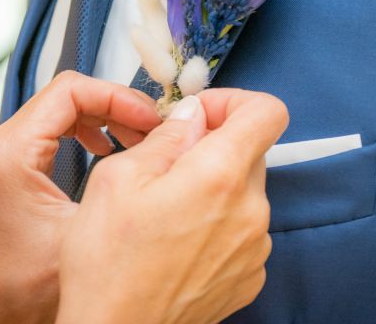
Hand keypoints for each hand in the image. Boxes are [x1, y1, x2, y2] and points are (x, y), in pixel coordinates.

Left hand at [0, 71, 160, 323]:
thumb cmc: (28, 287)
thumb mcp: (89, 230)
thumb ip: (128, 181)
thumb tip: (171, 143)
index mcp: (13, 153)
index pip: (71, 91)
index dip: (119, 98)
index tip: (150, 119)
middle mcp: (3, 145)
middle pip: (70, 94)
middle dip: (118, 105)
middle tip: (153, 129)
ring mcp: (6, 153)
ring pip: (66, 107)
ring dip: (108, 116)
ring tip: (140, 138)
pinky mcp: (15, 164)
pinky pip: (58, 127)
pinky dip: (92, 129)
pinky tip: (112, 149)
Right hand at [57, 89, 288, 323]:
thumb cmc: (108, 264)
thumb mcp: (119, 178)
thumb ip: (168, 136)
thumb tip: (193, 115)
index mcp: (219, 175)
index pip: (267, 112)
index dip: (236, 102)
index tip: (203, 115)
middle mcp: (250, 209)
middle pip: (251, 150)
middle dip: (216, 145)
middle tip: (171, 163)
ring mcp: (255, 245)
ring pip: (245, 190)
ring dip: (216, 186)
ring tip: (170, 210)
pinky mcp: (251, 273)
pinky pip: (244, 227)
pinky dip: (221, 221)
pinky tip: (182, 240)